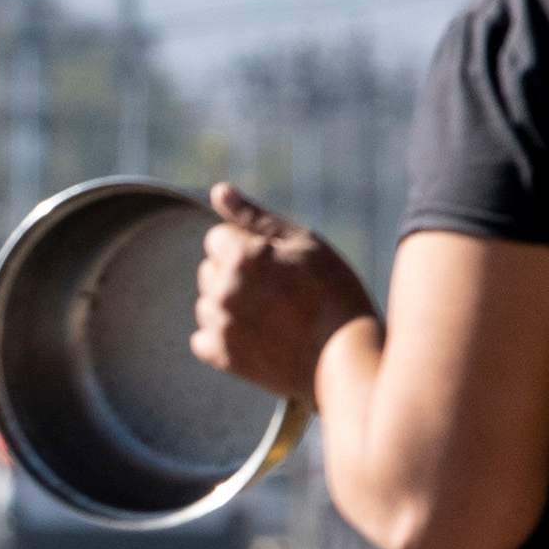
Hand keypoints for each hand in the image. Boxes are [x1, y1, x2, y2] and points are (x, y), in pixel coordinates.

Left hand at [189, 183, 372, 396]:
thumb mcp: (303, 243)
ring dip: (229, 304)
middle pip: (209, 269)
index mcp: (242, 257)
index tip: (275, 262)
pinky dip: (224, 337)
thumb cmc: (333, 292)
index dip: (247, 245)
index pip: (217, 238)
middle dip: (234, 273)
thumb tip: (219, 191)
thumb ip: (254, 217)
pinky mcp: (220, 357)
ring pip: (207, 303)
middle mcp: (223, 291)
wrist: (345, 358)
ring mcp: (219, 326)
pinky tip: (258, 336)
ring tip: (272, 315)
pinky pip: (203, 338)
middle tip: (278, 290)